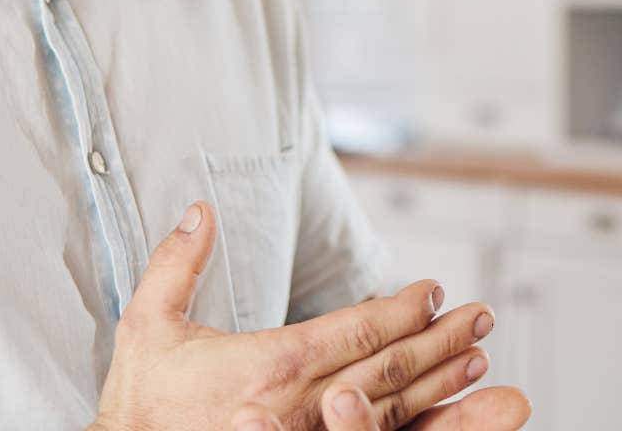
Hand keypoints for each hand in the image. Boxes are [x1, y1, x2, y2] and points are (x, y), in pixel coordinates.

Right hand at [91, 202, 501, 430]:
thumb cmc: (139, 403)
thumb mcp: (146, 325)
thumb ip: (176, 264)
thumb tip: (200, 212)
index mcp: (270, 365)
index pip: (354, 331)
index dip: (400, 310)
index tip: (432, 291)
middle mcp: (298, 407)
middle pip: (386, 370)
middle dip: (440, 341)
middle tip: (481, 319)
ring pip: (390, 413)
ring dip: (440, 385)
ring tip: (479, 362)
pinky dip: (413, 428)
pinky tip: (440, 414)